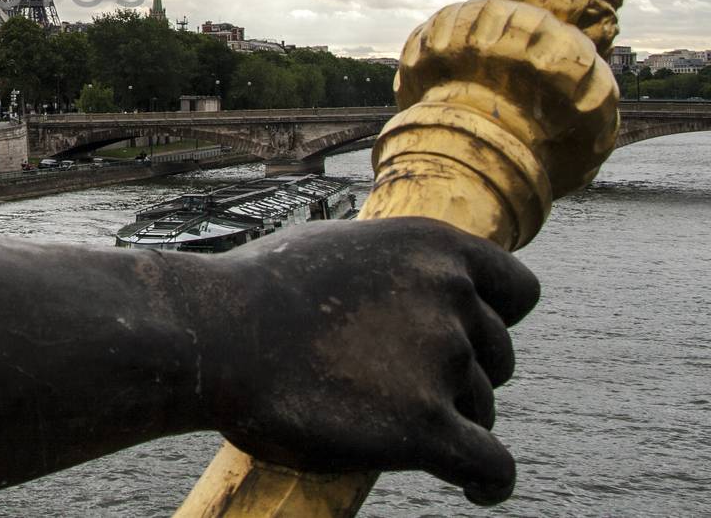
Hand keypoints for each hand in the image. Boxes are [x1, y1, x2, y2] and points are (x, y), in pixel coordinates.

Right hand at [199, 217, 539, 505]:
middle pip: (498, 356)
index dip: (496, 320)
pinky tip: (473, 488)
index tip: (467, 340)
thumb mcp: (334, 246)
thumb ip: (388, 266)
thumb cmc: (255, 290)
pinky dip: (488, 482)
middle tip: (405, 388)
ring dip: (454, 421)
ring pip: (485, 409)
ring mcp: (442, 359)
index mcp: (432, 247)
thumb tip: (402, 284)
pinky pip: (493, 466)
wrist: (215, 334)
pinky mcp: (426, 426)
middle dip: (464, 374)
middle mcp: (449, 296)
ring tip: (392, 425)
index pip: (518, 291)